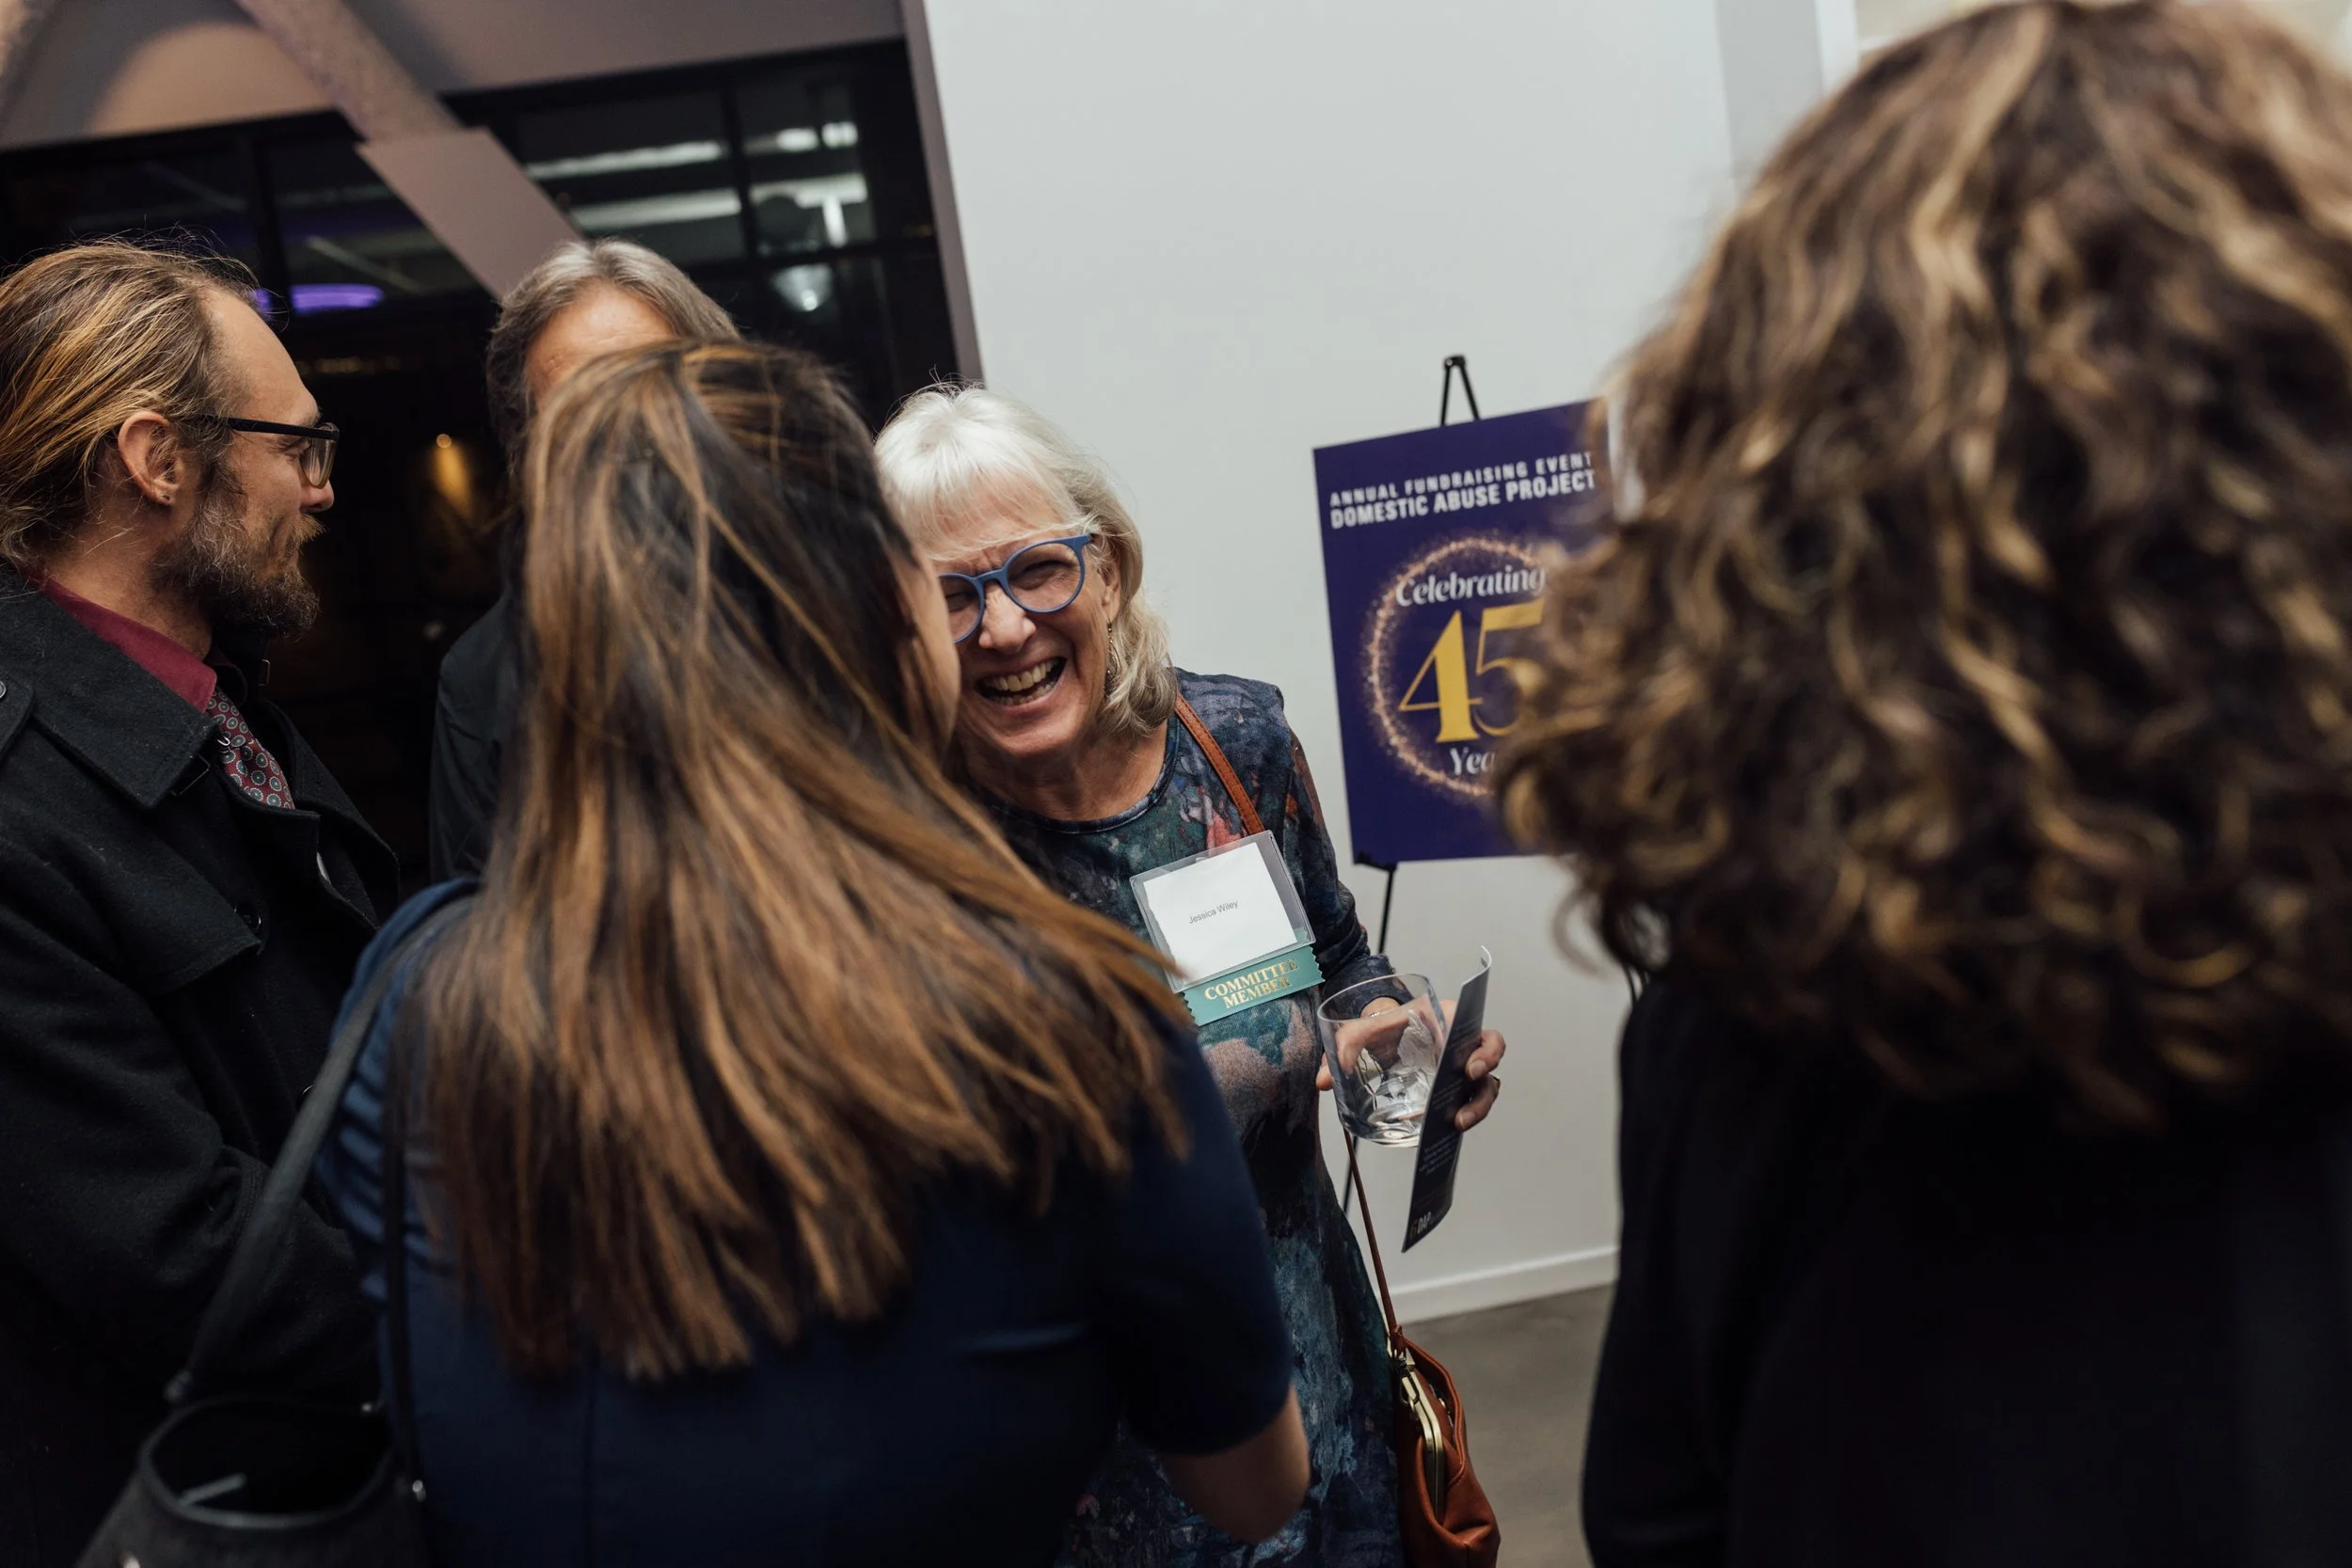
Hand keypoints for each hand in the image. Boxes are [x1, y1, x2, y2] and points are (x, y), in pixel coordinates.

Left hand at [1314, 996, 1505, 1131]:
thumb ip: (1343, 1048)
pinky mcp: (1451, 1090)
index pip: (1478, 1029)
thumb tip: (1321, 1082)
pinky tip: (1443, 1131)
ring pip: (1484, 1087)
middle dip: (1485, 1079)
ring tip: (1457, 1123)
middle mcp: (1459, 1044)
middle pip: (1490, 1058)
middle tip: (1467, 1088)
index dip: (1486, 1048)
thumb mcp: (1361, 1030)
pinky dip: (1461, 1116)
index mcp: (1445, 1020)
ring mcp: (1458, 1068)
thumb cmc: (1378, 1027)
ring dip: (1477, 1107)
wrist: (1379, 1035)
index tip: (1470, 1066)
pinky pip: (1466, 1103)